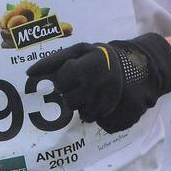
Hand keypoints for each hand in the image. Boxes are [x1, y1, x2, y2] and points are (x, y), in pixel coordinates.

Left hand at [26, 33, 170, 133]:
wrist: (141, 66)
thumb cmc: (103, 57)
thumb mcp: (81, 50)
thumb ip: (55, 60)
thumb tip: (29, 73)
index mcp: (89, 66)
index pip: (62, 79)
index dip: (65, 78)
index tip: (74, 73)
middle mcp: (98, 86)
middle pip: (69, 101)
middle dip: (73, 93)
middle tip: (85, 84)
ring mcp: (108, 103)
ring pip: (82, 114)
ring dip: (84, 105)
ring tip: (95, 92)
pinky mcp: (117, 116)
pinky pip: (95, 121)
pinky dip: (96, 113)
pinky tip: (103, 102)